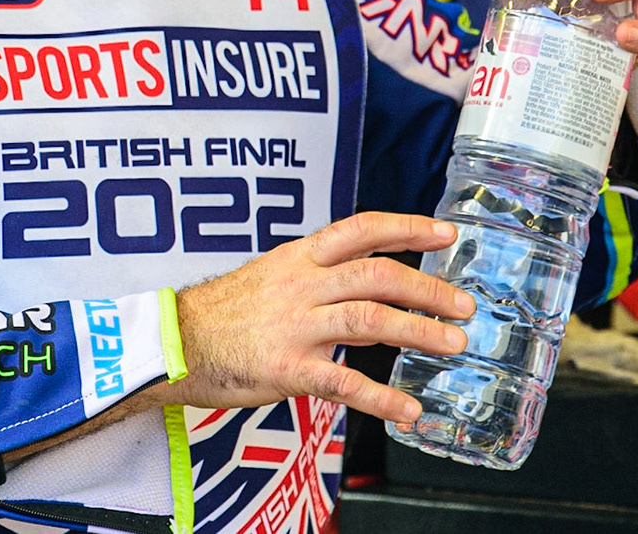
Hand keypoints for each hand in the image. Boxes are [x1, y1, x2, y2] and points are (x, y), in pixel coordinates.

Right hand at [141, 212, 474, 423]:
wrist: (173, 343)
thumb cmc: (222, 313)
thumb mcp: (270, 274)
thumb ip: (314, 273)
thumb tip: (361, 273)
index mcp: (299, 257)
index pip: (361, 229)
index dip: (407, 228)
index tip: (445, 233)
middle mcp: (301, 284)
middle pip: (377, 275)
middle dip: (428, 288)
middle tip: (464, 305)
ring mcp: (294, 326)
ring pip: (369, 320)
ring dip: (418, 332)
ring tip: (452, 345)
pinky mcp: (286, 368)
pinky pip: (344, 383)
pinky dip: (382, 398)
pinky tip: (408, 409)